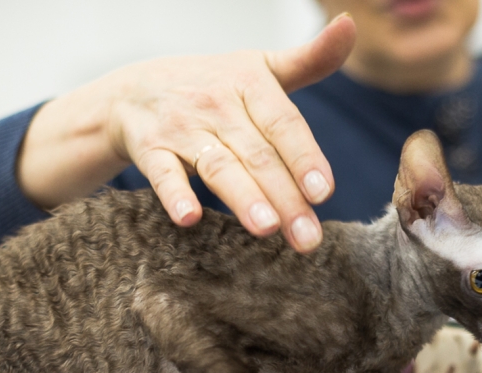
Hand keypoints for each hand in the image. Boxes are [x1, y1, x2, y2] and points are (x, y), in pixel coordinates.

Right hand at [17, 14, 354, 252]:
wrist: (131, 91)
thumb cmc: (208, 86)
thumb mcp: (257, 67)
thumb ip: (308, 59)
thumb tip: (350, 24)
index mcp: (249, 83)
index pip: (284, 124)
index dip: (304, 157)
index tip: (323, 192)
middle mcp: (217, 104)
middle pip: (258, 155)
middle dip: (286, 198)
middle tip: (308, 238)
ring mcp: (181, 128)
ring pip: (218, 165)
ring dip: (243, 197)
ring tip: (267, 227)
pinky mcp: (150, 150)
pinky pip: (163, 173)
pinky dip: (175, 194)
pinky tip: (189, 217)